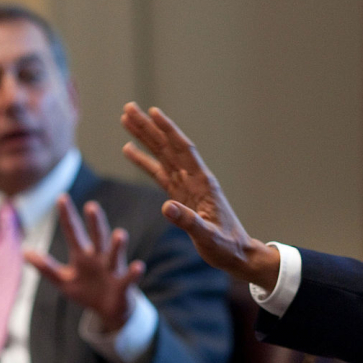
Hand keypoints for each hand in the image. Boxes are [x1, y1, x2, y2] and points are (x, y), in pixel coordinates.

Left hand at [25, 196, 144, 331]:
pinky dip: (134, 272)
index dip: (67, 216)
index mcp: (82, 255)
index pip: (73, 232)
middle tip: (91, 207)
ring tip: (120, 234)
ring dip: (118, 245)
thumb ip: (46, 267)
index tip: (62, 197)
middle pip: (97, 237)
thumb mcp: (64, 281)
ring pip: (115, 254)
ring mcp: (113, 270)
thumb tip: (25, 251)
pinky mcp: (124, 285)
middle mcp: (99, 258)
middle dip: (95, 223)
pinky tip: (138, 266)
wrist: (109, 311)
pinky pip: (129, 277)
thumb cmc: (87, 292)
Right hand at [120, 102, 280, 289]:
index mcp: (203, 184)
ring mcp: (186, 185)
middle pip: (168, 147)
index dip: (169, 131)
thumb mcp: (208, 237)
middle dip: (149, 127)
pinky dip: (144, 160)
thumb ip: (189, 222)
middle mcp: (194, 179)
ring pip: (162, 155)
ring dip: (144, 137)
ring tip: (126, 120)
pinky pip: (158, 172)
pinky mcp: (179, 195)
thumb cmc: (226, 246)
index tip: (153, 112)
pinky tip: (129, 150)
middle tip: (129, 108)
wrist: (236, 254)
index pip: (183, 150)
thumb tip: (166, 207)